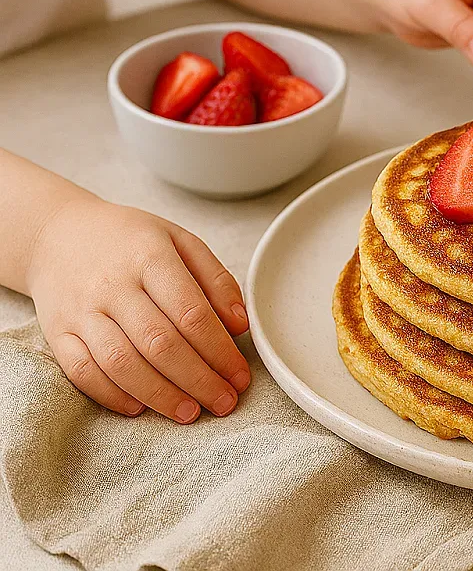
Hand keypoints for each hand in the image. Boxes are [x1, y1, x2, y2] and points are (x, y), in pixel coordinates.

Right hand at [26, 197, 250, 422]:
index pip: (191, 313)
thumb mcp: (180, 241)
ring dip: (160, 394)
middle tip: (224, 402)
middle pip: (160, 343)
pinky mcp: (57, 332)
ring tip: (190, 413)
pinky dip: (111, 394)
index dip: (220, 351)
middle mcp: (113, 285)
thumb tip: (240, 325)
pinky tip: (140, 407)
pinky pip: (82, 371)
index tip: (240, 375)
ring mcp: (81, 310)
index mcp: (150, 257)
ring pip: (121, 363)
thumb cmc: (130, 240)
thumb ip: (216, 280)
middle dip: (198, 380)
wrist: (58, 234)